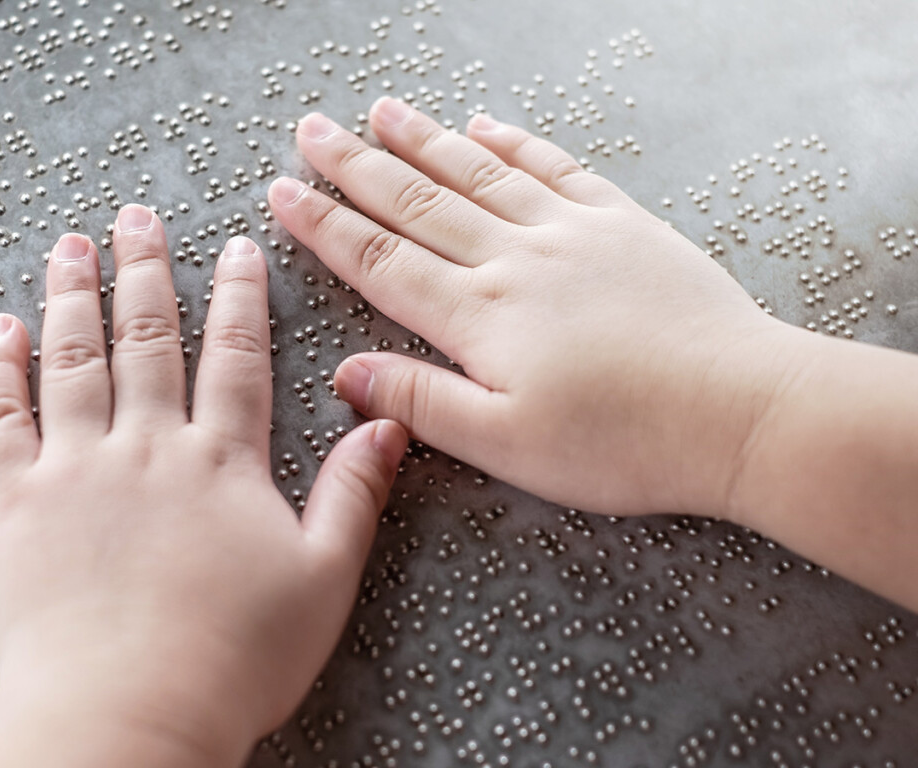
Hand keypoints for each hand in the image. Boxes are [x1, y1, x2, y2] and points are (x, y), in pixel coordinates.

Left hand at [0, 207, 406, 767]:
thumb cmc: (232, 659)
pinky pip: (0, 419)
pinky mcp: (13, 504)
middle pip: (148, 339)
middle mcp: (147, 447)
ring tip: (72, 245)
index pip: (235, 356)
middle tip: (139, 218)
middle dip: (147, 272)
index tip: (237, 251)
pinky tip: (2, 329)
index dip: (240, 297)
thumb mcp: (323, 579)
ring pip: (74, 360)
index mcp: (220, 461)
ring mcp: (75, 469)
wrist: (126, 721)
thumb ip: (354, 494)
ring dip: (74, 296)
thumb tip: (387, 423)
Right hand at [268, 98, 799, 519]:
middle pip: (418, 202)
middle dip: (357, 166)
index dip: (325, 227)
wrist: (737, 412)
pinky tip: (488, 124)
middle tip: (313, 132)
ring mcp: (571, 233)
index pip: (381, 261)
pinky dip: (517, 142)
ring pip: (479, 173)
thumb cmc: (625, 442)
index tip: (284, 194)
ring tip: (382, 111)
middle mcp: (516, 259)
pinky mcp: (622, 226)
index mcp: (481, 316)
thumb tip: (349, 374)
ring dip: (425, 140)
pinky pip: (556, 168)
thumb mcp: (508, 444)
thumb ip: (423, 403)